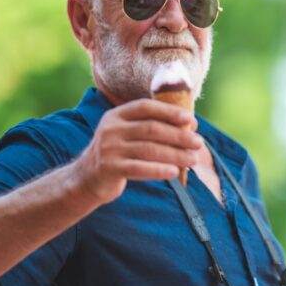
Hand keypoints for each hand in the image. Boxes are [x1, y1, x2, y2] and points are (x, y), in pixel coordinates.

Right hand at [72, 99, 203, 204]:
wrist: (87, 177)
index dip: (169, 112)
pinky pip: (140, 168)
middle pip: (151, 129)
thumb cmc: (119, 153)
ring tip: (193, 159)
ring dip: (175, 154)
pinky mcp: (109, 168)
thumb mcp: (127, 133)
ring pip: (149, 150)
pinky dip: (159, 170)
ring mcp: (109, 149)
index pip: (146, 108)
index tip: (190, 119)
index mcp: (117, 115)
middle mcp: (111, 129)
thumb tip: (190, 125)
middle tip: (199, 143)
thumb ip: (151, 126)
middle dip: (179, 136)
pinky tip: (175, 172)